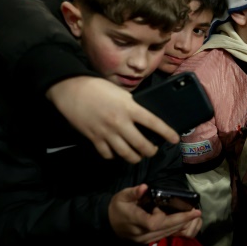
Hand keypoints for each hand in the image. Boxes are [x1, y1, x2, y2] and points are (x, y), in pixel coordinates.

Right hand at [46, 76, 178, 163]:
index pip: (154, 123)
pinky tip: (117, 152)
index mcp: (129, 108)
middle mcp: (120, 122)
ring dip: (135, 157)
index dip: (167, 133)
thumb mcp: (121, 94)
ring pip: (126, 154)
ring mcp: (107, 133)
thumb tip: (145, 119)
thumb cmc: (98, 88)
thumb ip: (133, 106)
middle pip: (142, 146)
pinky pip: (108, 154)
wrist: (71, 89)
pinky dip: (114, 156)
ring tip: (138, 155)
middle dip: (151, 151)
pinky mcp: (94, 139)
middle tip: (153, 150)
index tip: (175, 139)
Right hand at [109, 184, 199, 243]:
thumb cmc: (116, 207)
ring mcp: (144, 240)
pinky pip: (163, 236)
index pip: (154, 223)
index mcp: (135, 220)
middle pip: (165, 229)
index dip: (166, 217)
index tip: (172, 208)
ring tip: (193, 217)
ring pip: (166, 234)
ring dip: (180, 225)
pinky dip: (174, 229)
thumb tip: (144, 187)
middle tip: (197, 212)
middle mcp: (141, 233)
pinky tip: (183, 223)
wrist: (107, 223)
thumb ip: (133, 192)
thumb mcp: (122, 196)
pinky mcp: (146, 242)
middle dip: (182, 220)